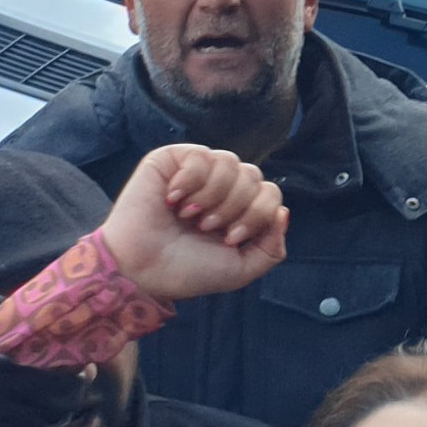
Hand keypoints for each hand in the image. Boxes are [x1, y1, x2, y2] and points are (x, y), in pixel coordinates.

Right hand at [98, 145, 288, 300]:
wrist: (143, 270)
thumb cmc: (187, 270)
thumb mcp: (241, 270)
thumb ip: (272, 248)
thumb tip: (283, 213)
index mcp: (240, 210)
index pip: (270, 194)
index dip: (256, 215)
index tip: (229, 239)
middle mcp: (222, 187)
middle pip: (253, 176)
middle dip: (234, 207)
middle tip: (206, 228)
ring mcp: (198, 172)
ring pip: (230, 162)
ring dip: (212, 196)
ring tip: (189, 216)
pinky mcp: (172, 160)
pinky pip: (200, 156)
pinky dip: (189, 182)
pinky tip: (172, 200)